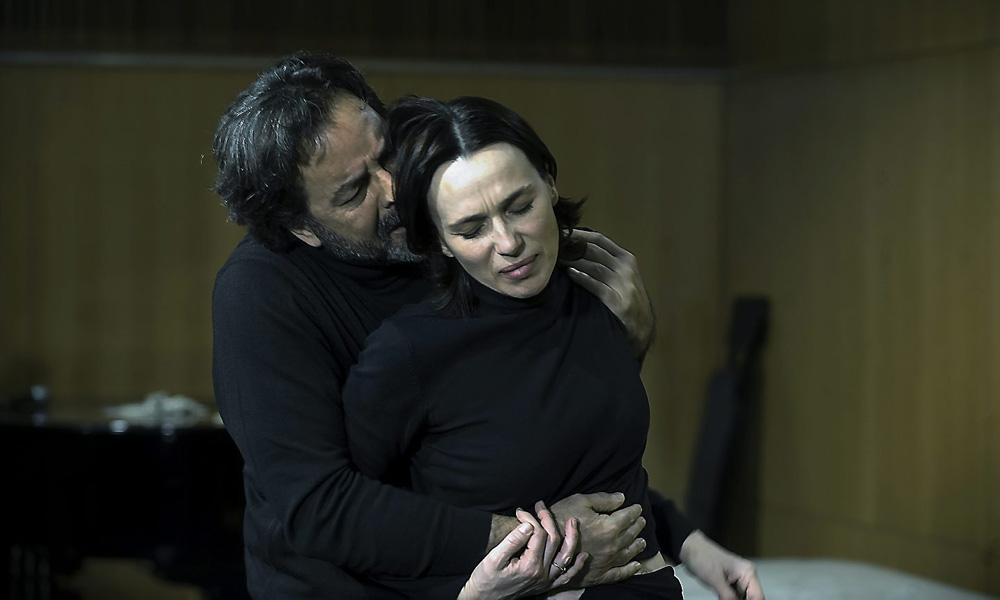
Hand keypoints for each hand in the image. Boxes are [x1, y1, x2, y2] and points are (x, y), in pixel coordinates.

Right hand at [459, 503, 586, 599]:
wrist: (484, 599)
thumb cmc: (485, 578)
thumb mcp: (493, 558)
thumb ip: (512, 541)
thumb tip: (528, 524)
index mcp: (529, 565)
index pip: (537, 533)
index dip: (530, 518)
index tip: (520, 511)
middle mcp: (541, 573)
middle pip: (553, 540)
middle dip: (548, 520)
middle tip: (541, 506)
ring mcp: (545, 581)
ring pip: (565, 556)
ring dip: (572, 538)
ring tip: (573, 522)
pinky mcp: (545, 586)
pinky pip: (566, 577)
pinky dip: (576, 566)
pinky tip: (583, 555)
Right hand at [549, 492, 644, 586]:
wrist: (544, 545)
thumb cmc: (560, 519)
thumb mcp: (580, 501)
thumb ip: (603, 500)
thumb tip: (622, 498)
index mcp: (609, 526)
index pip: (628, 516)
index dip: (634, 510)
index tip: (637, 507)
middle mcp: (612, 546)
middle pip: (631, 534)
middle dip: (637, 526)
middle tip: (641, 521)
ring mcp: (607, 562)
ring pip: (628, 553)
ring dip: (637, 546)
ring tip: (642, 542)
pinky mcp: (599, 575)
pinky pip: (619, 574)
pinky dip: (630, 570)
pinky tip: (636, 566)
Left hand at [561, 229, 654, 358]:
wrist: (642, 324)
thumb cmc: (627, 296)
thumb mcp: (621, 274)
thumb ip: (606, 261)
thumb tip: (577, 247)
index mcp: (626, 258)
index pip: (600, 240)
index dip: (579, 235)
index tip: (563, 233)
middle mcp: (625, 268)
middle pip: (594, 251)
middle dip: (572, 247)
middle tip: (554, 246)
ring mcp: (623, 284)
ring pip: (594, 267)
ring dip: (573, 261)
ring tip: (557, 259)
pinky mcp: (618, 301)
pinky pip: (597, 286)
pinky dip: (582, 279)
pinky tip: (570, 274)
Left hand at [679, 530, 764, 599]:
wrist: (689, 548)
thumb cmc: (701, 555)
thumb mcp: (715, 579)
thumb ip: (728, 596)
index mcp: (747, 572)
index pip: (758, 596)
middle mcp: (745, 575)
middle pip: (752, 598)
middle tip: (726, 598)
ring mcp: (737, 580)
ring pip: (742, 599)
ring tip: (721, 595)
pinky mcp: (729, 583)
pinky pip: (734, 597)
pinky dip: (729, 599)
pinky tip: (721, 597)